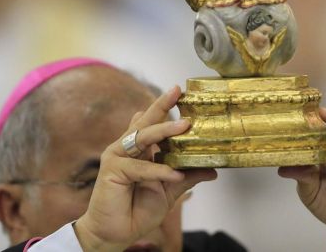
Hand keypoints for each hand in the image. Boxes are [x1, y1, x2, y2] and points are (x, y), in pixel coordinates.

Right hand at [74, 87, 216, 251]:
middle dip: (162, 105)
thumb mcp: (170, 190)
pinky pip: (141, 167)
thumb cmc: (138, 210)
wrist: (116, 234)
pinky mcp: (112, 169)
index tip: (179, 91)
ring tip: (184, 126)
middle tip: (177, 91)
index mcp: (140, 149)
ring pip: (143, 138)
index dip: (164, 107)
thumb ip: (187, 177)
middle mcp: (127, 148)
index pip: (152, 123)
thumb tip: (213, 170)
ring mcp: (117, 156)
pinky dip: (159, 171)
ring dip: (164, 131)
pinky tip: (174, 175)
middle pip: (146, 122)